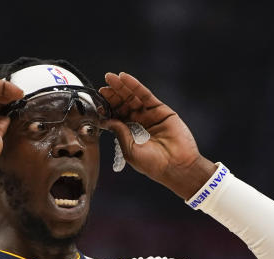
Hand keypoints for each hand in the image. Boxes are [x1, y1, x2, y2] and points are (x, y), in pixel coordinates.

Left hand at [99, 72, 215, 198]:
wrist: (176, 165)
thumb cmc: (153, 164)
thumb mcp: (130, 150)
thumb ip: (119, 133)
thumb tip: (107, 119)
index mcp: (129, 134)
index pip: (115, 117)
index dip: (106, 109)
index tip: (97, 102)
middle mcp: (138, 122)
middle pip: (122, 105)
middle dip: (112, 95)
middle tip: (102, 88)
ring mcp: (149, 115)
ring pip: (132, 97)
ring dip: (121, 87)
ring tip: (110, 77)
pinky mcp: (160, 109)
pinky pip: (145, 94)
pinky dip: (134, 85)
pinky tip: (124, 77)